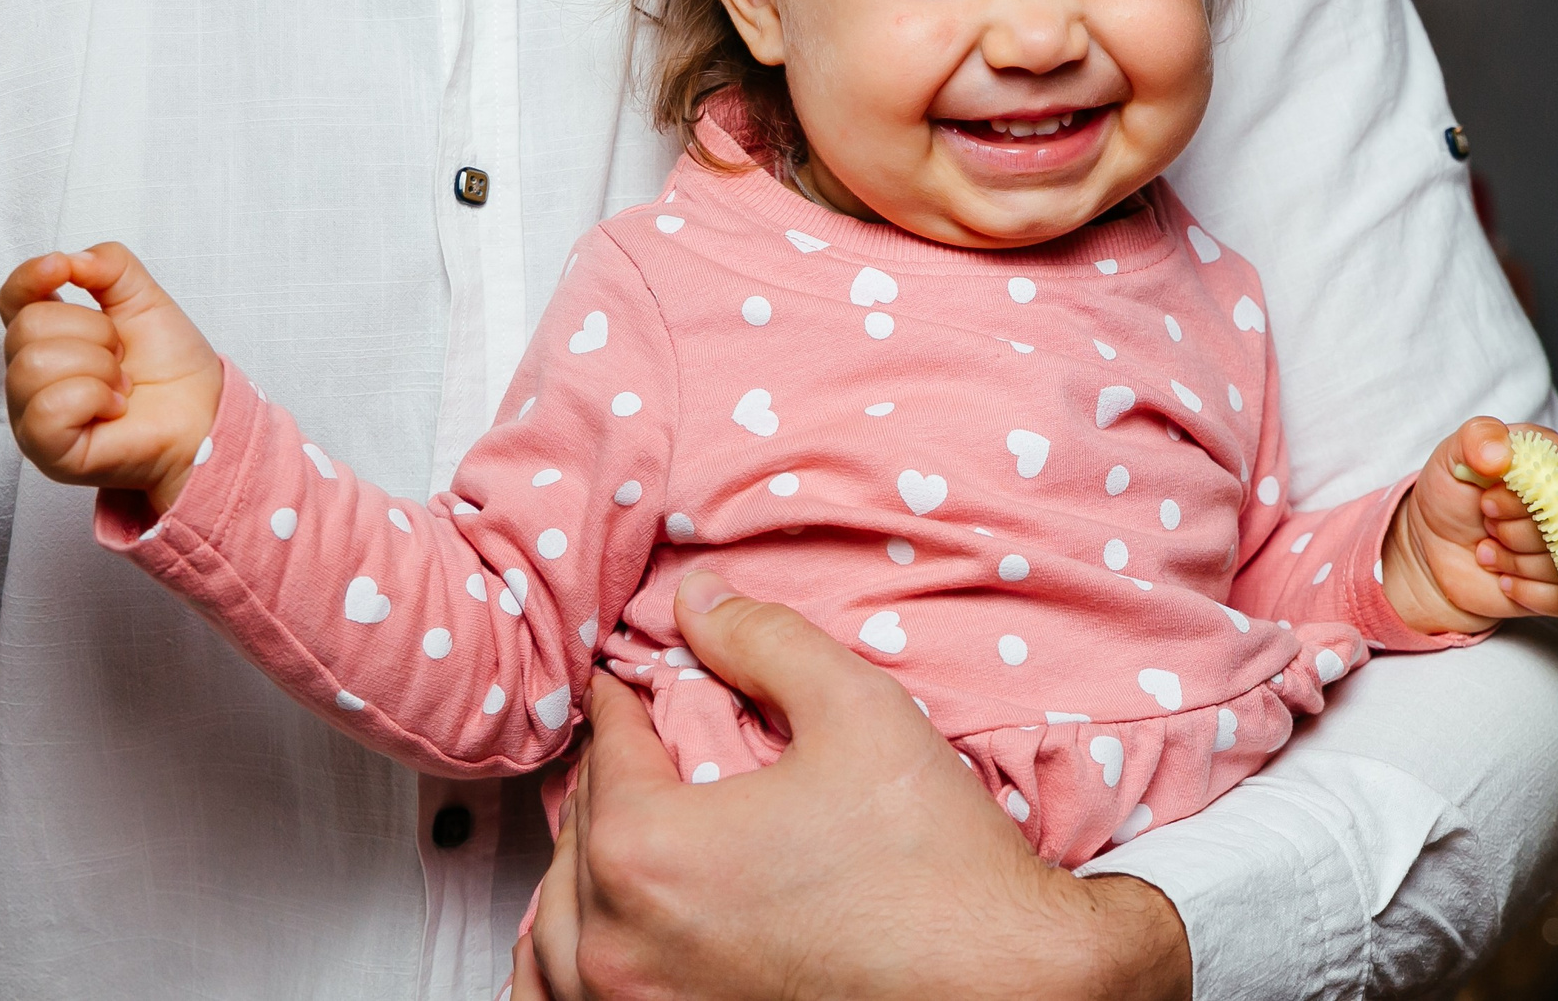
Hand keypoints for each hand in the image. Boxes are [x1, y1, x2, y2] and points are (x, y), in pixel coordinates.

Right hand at [0, 243, 221, 512]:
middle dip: (95, 333)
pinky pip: (49, 407)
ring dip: (100, 367)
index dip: (29, 277)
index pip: (12, 298)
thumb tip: (69, 260)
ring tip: (122, 385)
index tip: (62, 269)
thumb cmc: (171, 364)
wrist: (206, 411)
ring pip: (36, 364)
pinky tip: (114, 408)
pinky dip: (95, 398)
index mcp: (47, 337)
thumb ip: (109, 267)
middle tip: (122, 358)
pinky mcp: (47, 449)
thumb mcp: (145, 299)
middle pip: (29, 326)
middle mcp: (30, 374)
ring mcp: (32, 414)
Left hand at [524, 571, 1192, 1000]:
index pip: (607, 749)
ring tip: (633, 837)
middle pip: (579, 835)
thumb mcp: (858, 711)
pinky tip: (617, 932)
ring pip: (558, 930)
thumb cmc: (934, 862)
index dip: (629, 702)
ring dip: (586, 873)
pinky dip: (577, 959)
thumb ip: (764, 640)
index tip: (644, 683)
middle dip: (616, 782)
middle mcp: (618, 945)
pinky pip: (567, 1000)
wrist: (999, 981)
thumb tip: (696, 598)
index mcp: (648, 850)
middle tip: (654, 750)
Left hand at [1379, 416, 1557, 633]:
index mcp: (1556, 461)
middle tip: (1485, 522)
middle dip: (1510, 530)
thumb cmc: (1452, 494)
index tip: (1486, 499)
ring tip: (1488, 548)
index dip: (1520, 495)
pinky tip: (1502, 577)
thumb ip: (1477, 437)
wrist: (1433, 547)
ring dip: (1512, 561)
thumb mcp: (1452, 455)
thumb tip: (1501, 453)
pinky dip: (1524, 590)